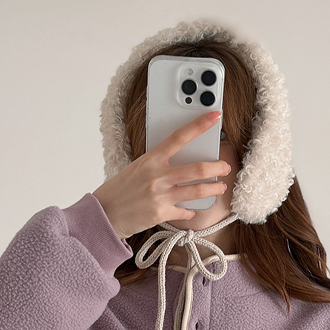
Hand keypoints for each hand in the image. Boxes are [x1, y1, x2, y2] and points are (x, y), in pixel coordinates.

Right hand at [93, 110, 230, 240]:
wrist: (105, 213)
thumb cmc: (120, 189)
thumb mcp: (137, 168)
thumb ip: (158, 163)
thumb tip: (180, 161)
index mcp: (151, 159)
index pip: (179, 137)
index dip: (199, 125)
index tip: (215, 116)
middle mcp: (158, 176)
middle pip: (198, 168)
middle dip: (217, 167)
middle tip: (225, 167)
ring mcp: (161, 195)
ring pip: (198, 190)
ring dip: (214, 189)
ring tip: (220, 187)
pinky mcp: (162, 213)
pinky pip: (185, 211)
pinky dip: (190, 211)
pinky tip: (191, 210)